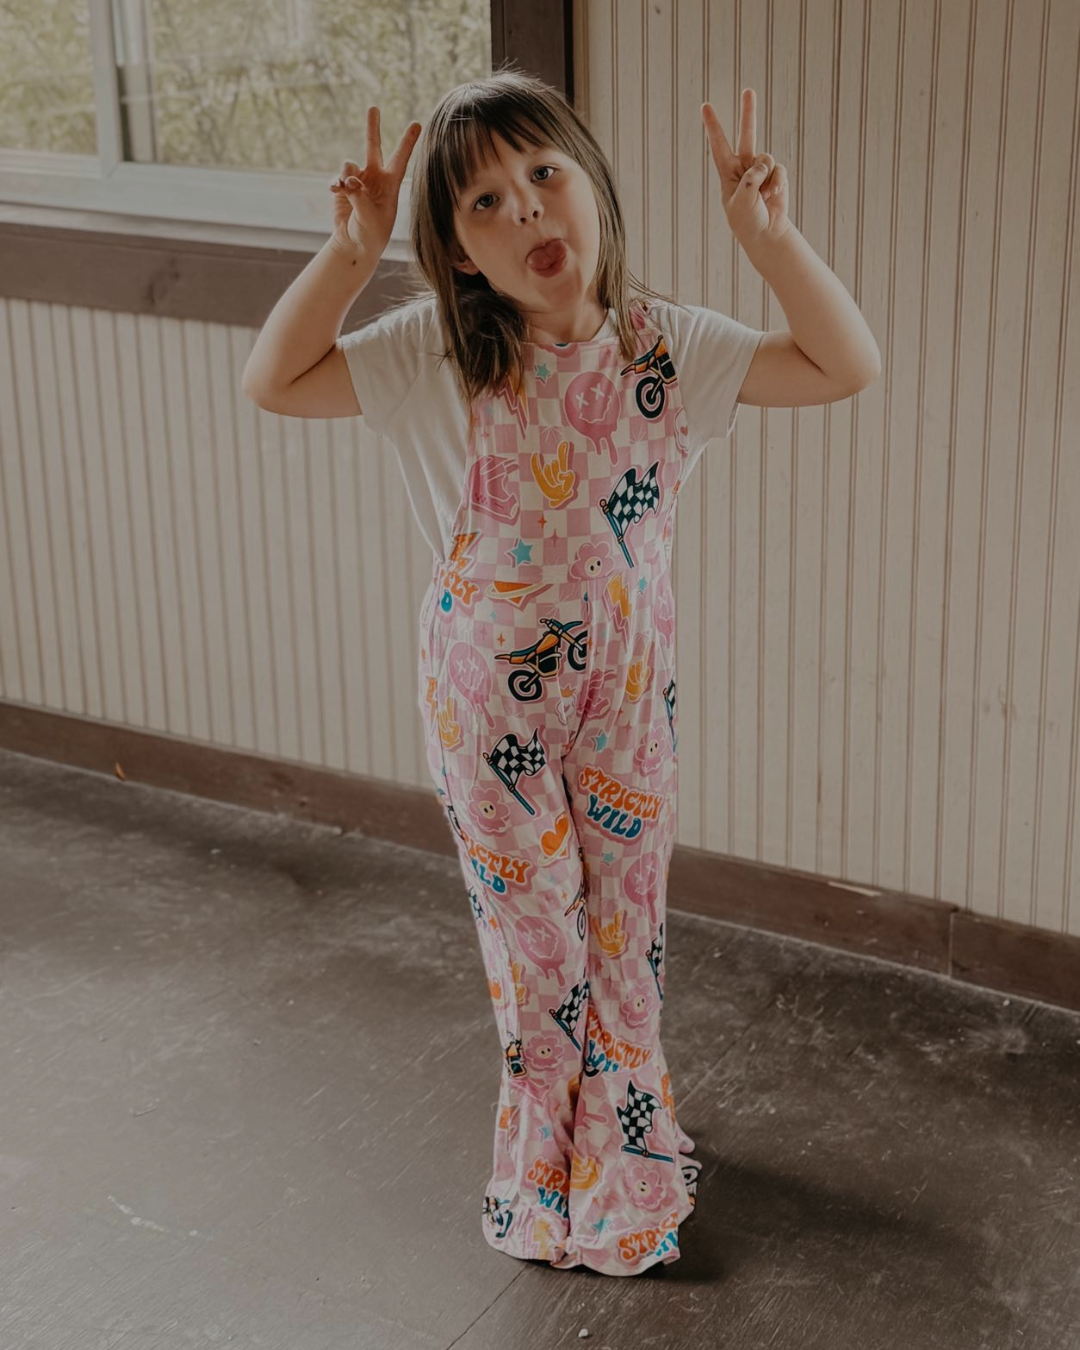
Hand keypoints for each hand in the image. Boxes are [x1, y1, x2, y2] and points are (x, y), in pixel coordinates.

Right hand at [329, 106, 421, 256]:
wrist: (355, 245)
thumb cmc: (371, 234)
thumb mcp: (370, 219)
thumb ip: (360, 197)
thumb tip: (350, 180)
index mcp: (390, 185)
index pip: (400, 159)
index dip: (408, 142)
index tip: (416, 124)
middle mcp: (375, 178)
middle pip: (373, 147)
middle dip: (372, 127)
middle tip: (374, 107)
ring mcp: (358, 181)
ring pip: (349, 164)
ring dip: (346, 174)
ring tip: (346, 189)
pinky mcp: (342, 188)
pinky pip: (337, 177)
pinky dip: (335, 183)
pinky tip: (335, 191)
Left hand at [702, 88, 788, 247]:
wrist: (766, 233)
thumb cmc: (747, 221)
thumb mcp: (742, 202)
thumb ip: (751, 179)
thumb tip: (764, 164)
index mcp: (727, 172)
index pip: (718, 145)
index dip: (713, 125)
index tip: (705, 106)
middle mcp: (744, 166)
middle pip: (746, 134)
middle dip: (748, 112)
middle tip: (748, 90)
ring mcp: (761, 169)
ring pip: (766, 158)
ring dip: (767, 178)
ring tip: (763, 196)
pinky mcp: (776, 175)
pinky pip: (779, 170)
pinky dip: (778, 183)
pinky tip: (773, 196)